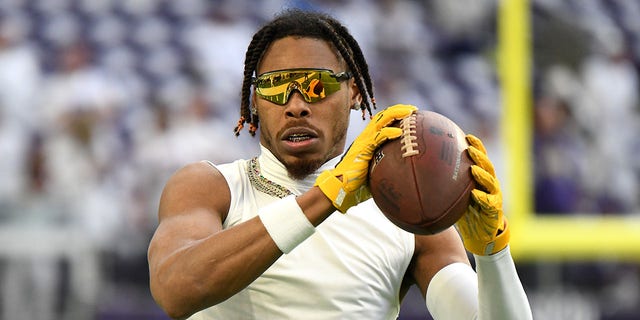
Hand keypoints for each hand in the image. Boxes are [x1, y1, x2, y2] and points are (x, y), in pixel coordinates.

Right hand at [315, 104, 417, 212]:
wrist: (341, 187)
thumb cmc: (358, 182)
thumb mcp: (376, 170)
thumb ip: (386, 165)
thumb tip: (405, 171)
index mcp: (370, 140)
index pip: (384, 121)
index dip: (397, 115)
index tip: (412, 115)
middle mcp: (366, 137)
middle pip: (383, 116)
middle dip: (399, 109)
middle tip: (414, 109)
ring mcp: (364, 141)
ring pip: (380, 120)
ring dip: (396, 114)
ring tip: (409, 112)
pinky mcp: (362, 149)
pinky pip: (377, 137)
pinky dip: (388, 132)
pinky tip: (399, 132)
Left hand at [455, 134, 509, 255]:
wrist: (480, 235)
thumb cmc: (465, 213)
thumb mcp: (453, 197)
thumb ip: (443, 186)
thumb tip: (417, 176)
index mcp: (480, 179)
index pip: (479, 159)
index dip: (476, 146)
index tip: (466, 136)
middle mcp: (488, 185)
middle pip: (486, 166)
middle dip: (479, 155)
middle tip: (469, 148)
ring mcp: (493, 196)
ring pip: (490, 182)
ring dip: (482, 174)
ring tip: (473, 168)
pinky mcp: (494, 210)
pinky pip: (489, 203)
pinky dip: (482, 198)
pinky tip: (475, 194)